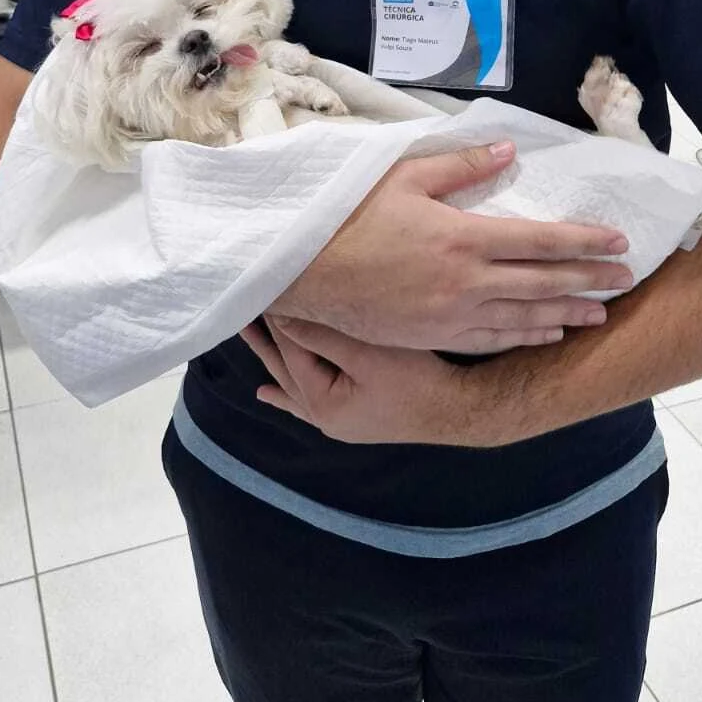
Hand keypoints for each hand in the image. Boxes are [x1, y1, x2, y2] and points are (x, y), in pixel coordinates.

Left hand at [244, 316, 509, 445]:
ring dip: (272, 356)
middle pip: (285, 365)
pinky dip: (286, 394)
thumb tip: (281, 314)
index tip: (261, 284)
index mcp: (321, 401)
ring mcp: (335, 417)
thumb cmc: (419, 379)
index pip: (289, 348)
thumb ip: (322, 335)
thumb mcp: (369, 353)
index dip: (275, 315)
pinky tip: (268, 395)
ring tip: (244, 334)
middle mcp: (321, 414)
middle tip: (242, 300)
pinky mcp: (350, 414)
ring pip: (292, 380)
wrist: (459, 409)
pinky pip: (307, 401)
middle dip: (266, 334)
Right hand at [273, 142, 632, 353]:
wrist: (306, 271)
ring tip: (599, 312)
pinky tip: (546, 334)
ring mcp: (452, 315)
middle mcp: (466, 281)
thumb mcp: (406, 176)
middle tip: (627, 278)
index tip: (618, 241)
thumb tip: (510, 151)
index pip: (540, 240)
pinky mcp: (433, 337)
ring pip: (524, 318)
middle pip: (544, 282)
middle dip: (590, 280)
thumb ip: (462, 165)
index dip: (584, 241)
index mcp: (463, 237)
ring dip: (566, 314)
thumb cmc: (352, 216)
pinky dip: (525, 337)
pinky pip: (492, 340)